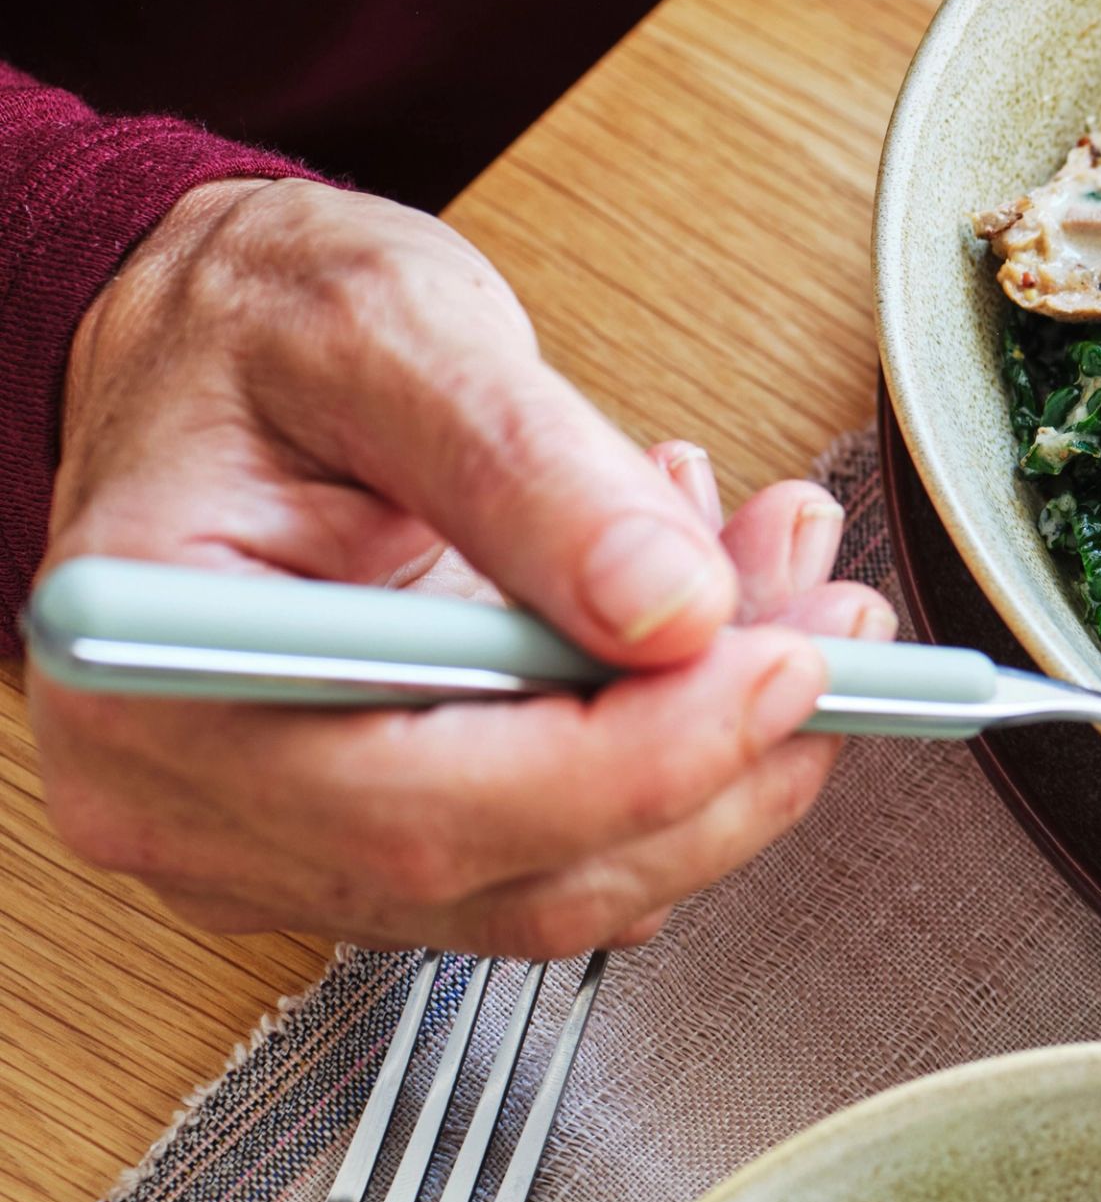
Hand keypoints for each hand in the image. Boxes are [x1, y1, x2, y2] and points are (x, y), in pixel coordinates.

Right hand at [31, 179, 889, 952]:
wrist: (213, 345)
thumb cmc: (255, 326)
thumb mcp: (391, 330)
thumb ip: (524, 465)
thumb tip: (669, 605)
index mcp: (158, 682)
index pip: (423, 807)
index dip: (636, 761)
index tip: (785, 664)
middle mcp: (199, 801)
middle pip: (518, 874)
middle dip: (720, 761)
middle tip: (842, 626)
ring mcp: (287, 840)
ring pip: (570, 875)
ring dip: (726, 749)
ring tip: (787, 577)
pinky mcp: (377, 833)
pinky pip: (570, 841)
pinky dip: (681, 743)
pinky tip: (712, 611)